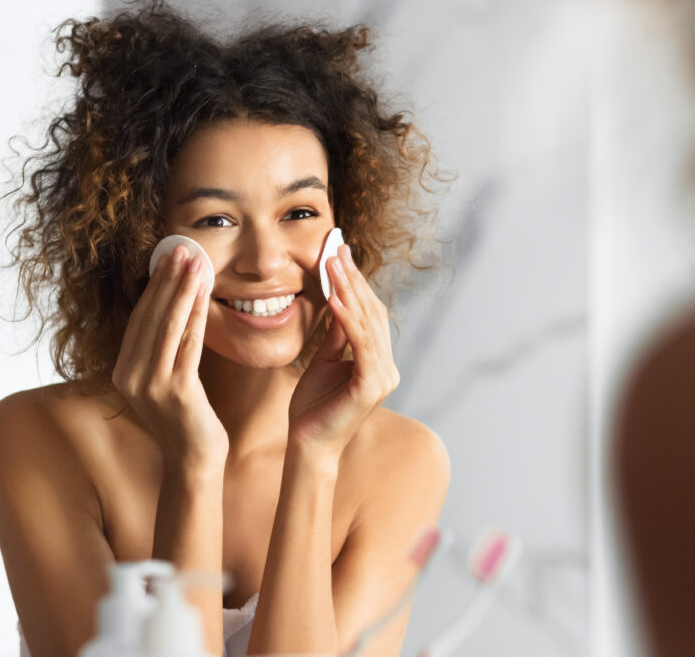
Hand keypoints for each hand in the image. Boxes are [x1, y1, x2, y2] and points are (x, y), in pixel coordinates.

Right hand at [112, 244, 227, 468]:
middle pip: (150, 317)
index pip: (138, 320)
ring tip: (194, 262)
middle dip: (166, 280)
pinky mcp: (175, 391)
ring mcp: (150, 385)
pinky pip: (187, 344)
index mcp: (122, 373)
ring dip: (181, 290)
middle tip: (180, 249)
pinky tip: (204, 294)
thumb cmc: (187, 419)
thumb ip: (163, 351)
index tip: (166, 258)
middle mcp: (129, 377)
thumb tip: (175, 308)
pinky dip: (195, 315)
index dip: (153, 287)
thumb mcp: (166, 381)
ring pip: (167, 326)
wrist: (194, 460)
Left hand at [288, 244, 399, 459]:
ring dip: (348, 291)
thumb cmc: (313, 408)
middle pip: (372, 314)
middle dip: (352, 280)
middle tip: (336, 250)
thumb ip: (336, 335)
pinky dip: (347, 318)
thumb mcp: (324, 361)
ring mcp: (383, 377)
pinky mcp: (371, 386)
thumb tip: (338, 301)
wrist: (308, 445)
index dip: (355, 283)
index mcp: (379, 363)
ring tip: (332, 265)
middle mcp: (387, 368)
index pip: (369, 314)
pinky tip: (333, 298)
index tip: (339, 255)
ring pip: (367, 324)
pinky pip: (359, 344)